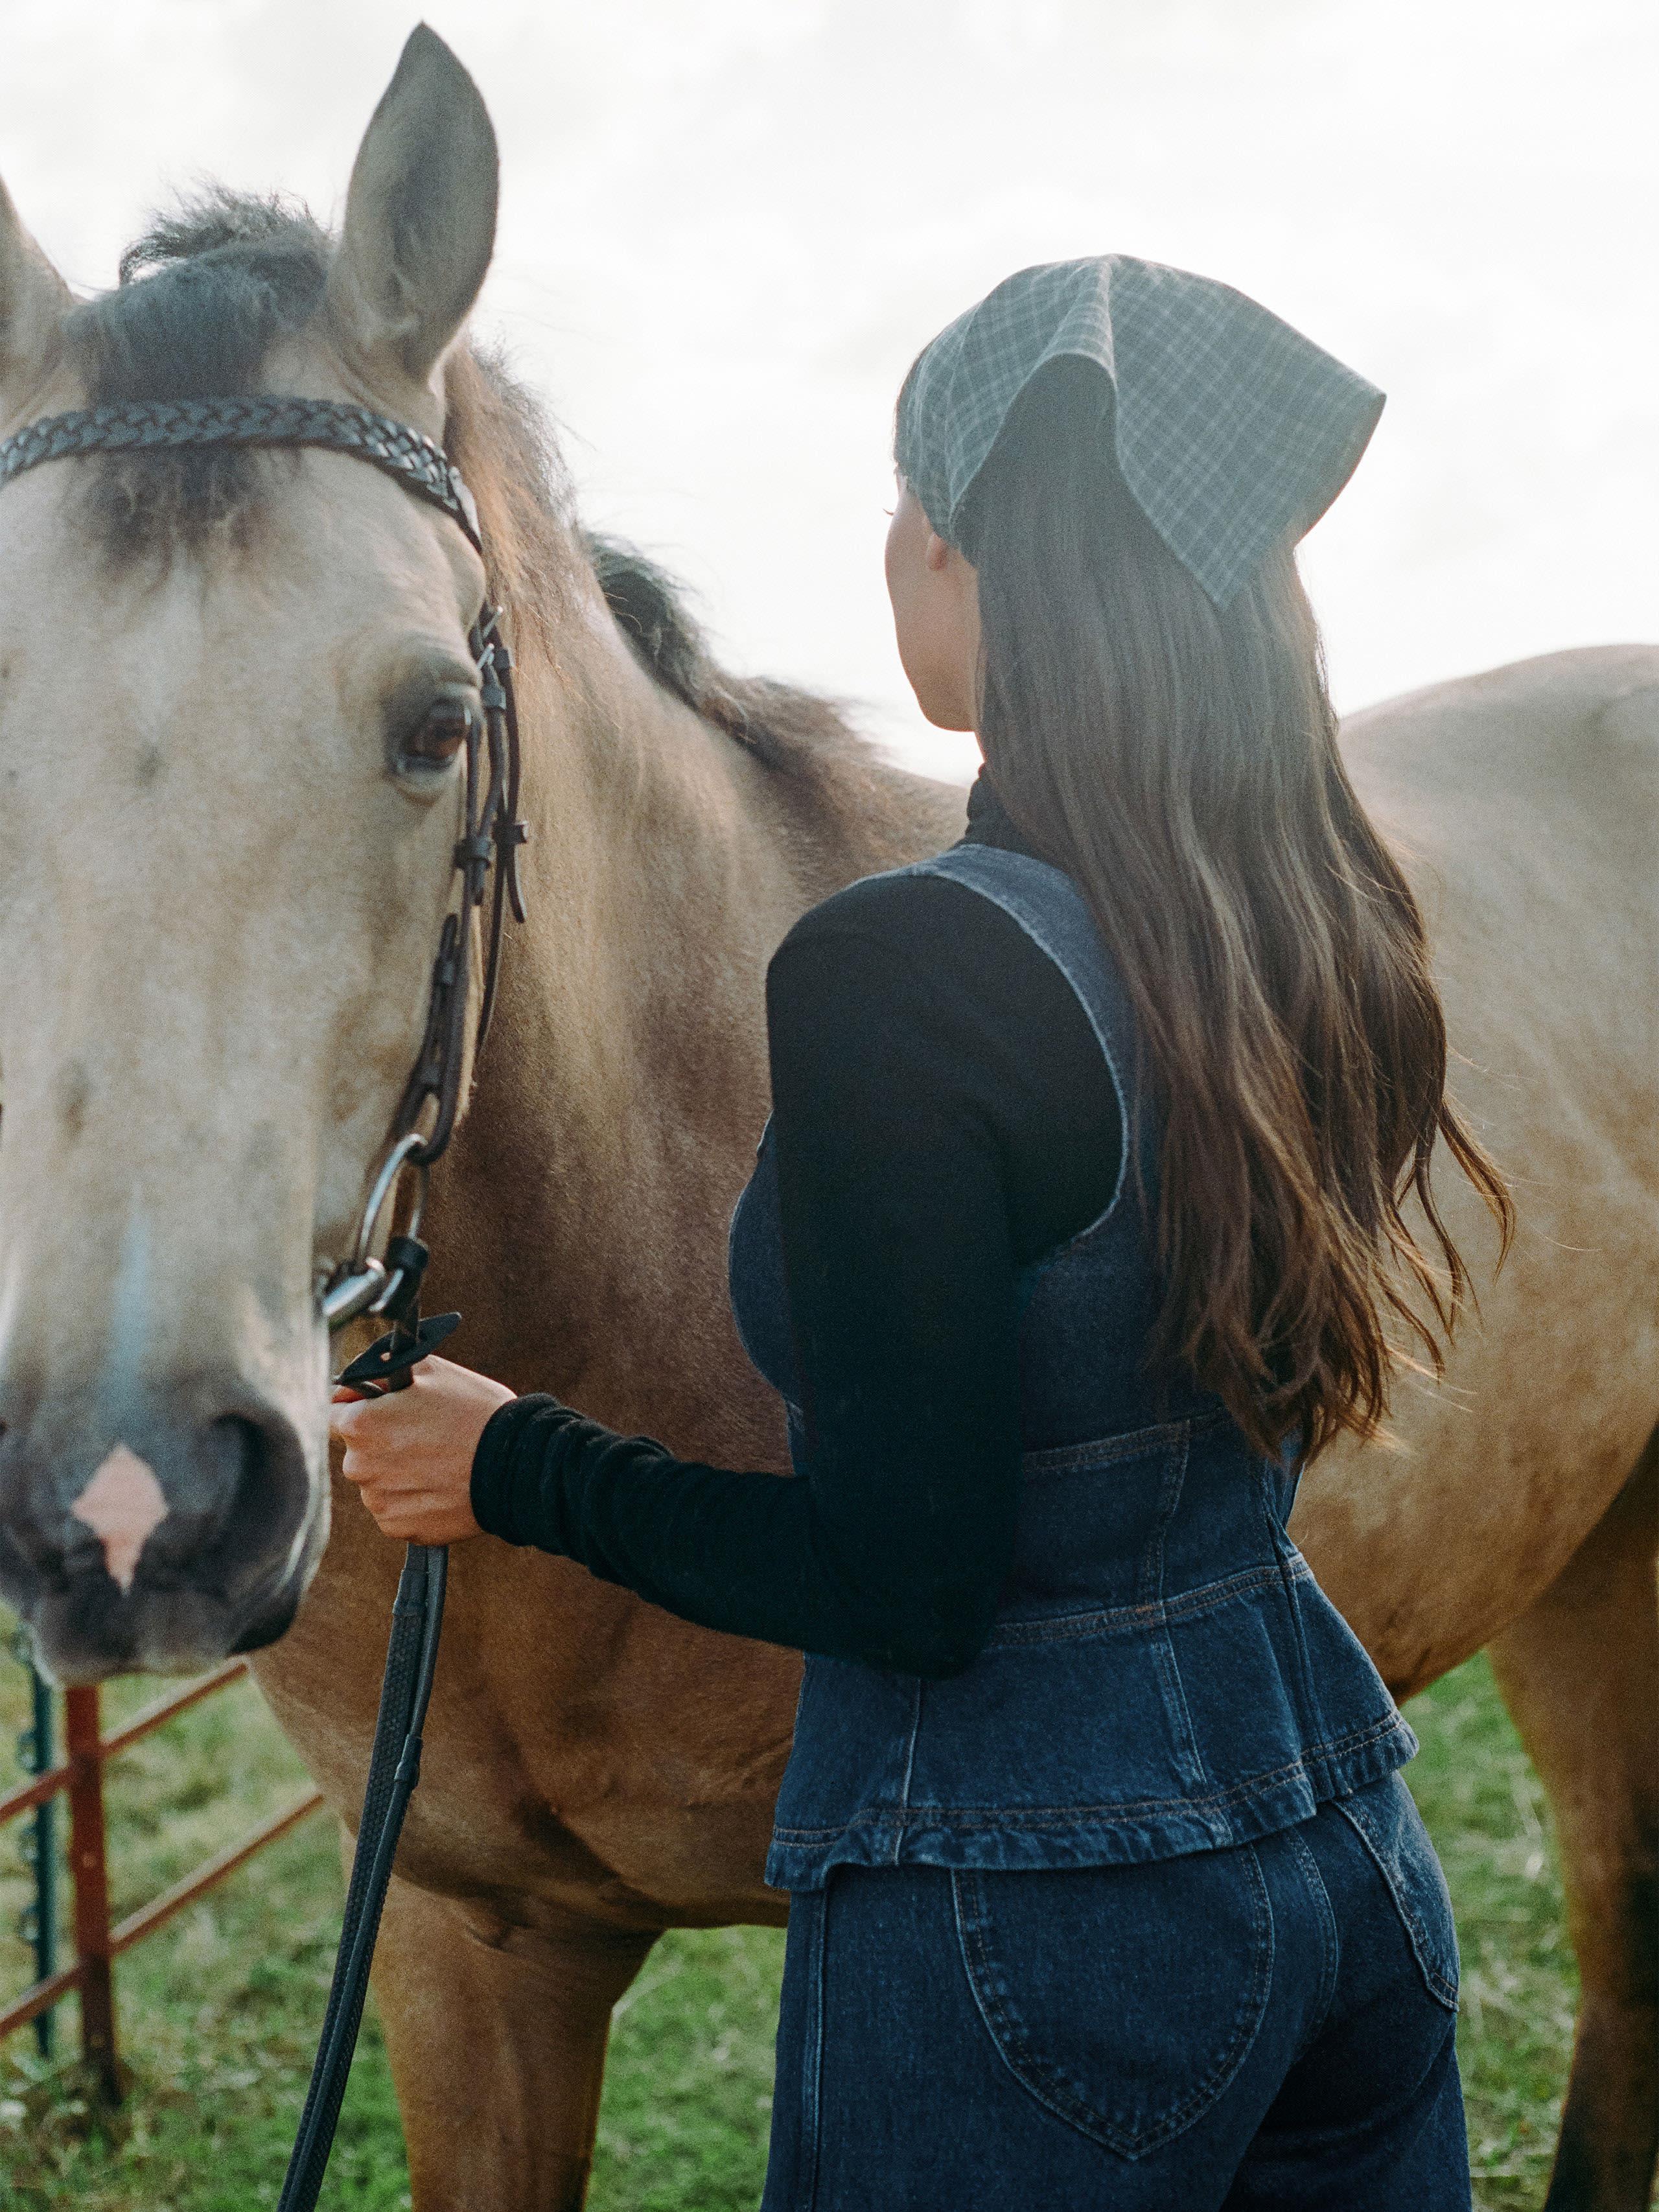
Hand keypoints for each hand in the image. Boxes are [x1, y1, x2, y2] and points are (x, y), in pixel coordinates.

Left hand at [329, 1354, 515, 1545]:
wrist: (515, 1466)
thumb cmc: (476, 1412)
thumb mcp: (430, 1370)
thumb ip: (382, 1369)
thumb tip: (358, 1376)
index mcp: (361, 1424)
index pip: (331, 1413)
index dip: (356, 1406)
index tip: (381, 1409)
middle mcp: (359, 1467)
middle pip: (357, 1450)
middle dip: (381, 1441)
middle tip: (423, 1434)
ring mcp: (378, 1501)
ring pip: (377, 1481)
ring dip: (397, 1472)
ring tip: (438, 1461)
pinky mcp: (399, 1528)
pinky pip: (395, 1509)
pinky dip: (412, 1500)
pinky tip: (440, 1485)